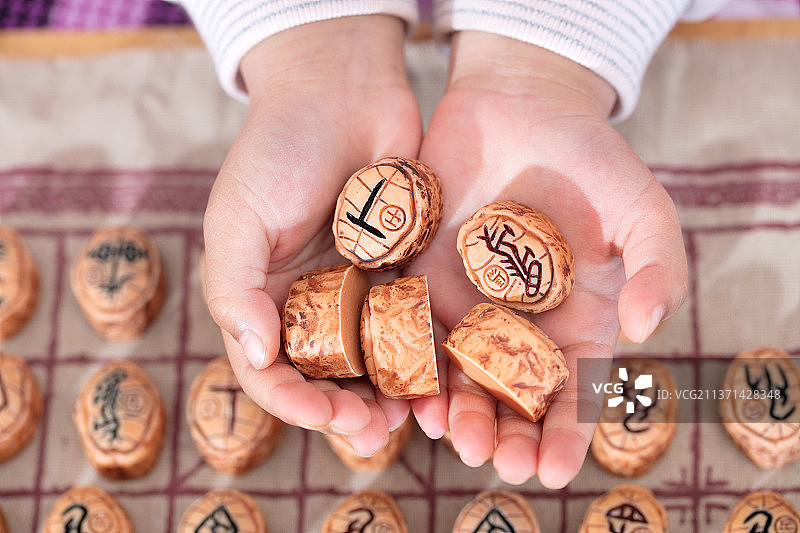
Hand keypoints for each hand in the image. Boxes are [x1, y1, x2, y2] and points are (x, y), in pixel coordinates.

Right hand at [203, 16, 446, 454]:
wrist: (342, 90)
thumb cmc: (277, 149)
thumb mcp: (236, 216)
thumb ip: (235, 289)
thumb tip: (256, 357)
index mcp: (263, 298)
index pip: (269, 369)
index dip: (290, 400)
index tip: (320, 413)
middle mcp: (310, 302)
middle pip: (326, 376)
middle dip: (345, 410)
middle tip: (372, 427)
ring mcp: (359, 290)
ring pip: (374, 361)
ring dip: (388, 394)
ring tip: (408, 416)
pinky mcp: (403, 272)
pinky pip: (413, 323)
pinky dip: (424, 355)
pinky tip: (440, 376)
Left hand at [409, 31, 687, 485]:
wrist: (521, 102)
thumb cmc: (592, 157)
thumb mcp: (643, 209)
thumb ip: (659, 267)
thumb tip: (647, 330)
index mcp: (575, 318)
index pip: (572, 389)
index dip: (568, 433)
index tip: (558, 469)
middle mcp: (518, 322)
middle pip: (509, 394)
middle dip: (504, 432)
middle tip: (496, 462)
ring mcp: (467, 302)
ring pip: (457, 372)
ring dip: (454, 408)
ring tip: (451, 435)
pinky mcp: (422, 275)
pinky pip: (411, 327)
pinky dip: (408, 360)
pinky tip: (405, 389)